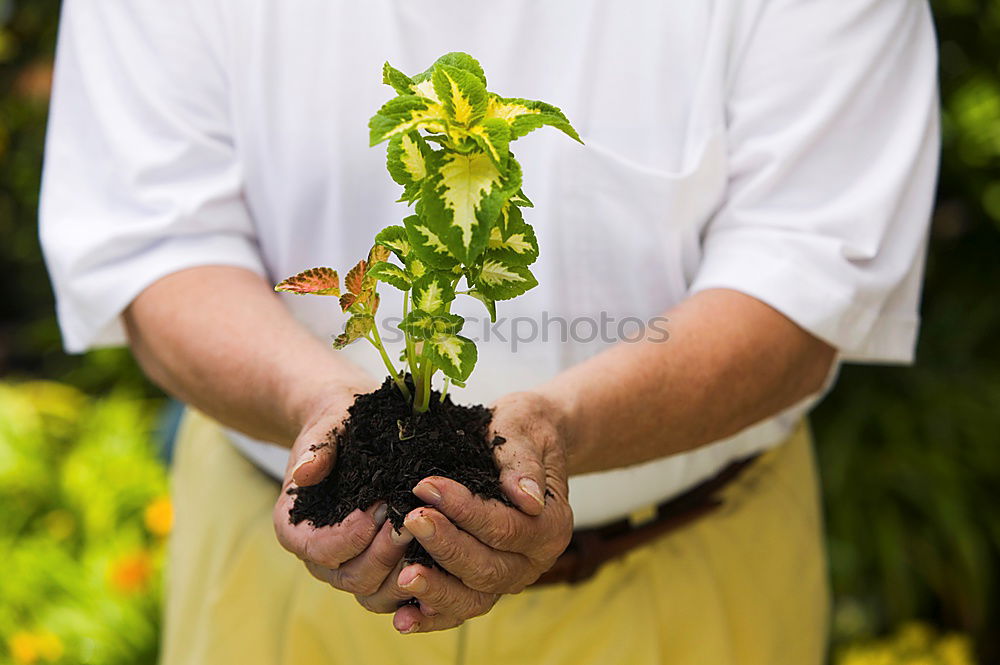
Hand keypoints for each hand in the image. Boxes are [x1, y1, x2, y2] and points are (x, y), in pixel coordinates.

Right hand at [273, 384, 412, 597]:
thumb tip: (304, 473)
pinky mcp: (378, 570)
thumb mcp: (327, 427)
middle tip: (413, 522)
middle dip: (385, 553)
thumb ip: (317, 449)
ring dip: (406, 572)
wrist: (353, 429)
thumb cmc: (338, 426)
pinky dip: (419, 585)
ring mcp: (349, 567)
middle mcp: (319, 557)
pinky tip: (443, 565)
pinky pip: (396, 592)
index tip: (380, 508)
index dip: (350, 535)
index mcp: (294, 528)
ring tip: (431, 540)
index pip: (319, 548)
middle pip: (351, 576)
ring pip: (375, 592)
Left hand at [381, 390, 573, 632]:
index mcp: (551, 525)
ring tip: (403, 577)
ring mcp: (508, 577)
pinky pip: (459, 610)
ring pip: (474, 600)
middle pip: (488, 569)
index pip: (505, 528)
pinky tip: (402, 618)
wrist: (526, 440)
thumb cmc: (523, 430)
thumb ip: (522, 463)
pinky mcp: (484, 585)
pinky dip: (432, 617)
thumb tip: (526, 498)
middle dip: (445, 547)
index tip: (426, 486)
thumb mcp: (524, 430)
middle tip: (410, 520)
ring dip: (437, 591)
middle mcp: (534, 561)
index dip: (465, 511)